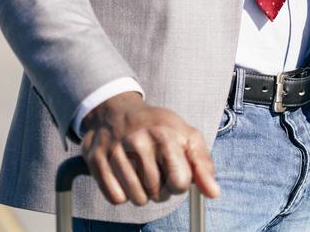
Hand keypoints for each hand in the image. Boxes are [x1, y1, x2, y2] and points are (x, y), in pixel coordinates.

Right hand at [80, 92, 220, 205]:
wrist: (116, 110)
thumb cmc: (157, 127)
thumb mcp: (186, 136)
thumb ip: (202, 165)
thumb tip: (214, 193)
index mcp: (166, 134)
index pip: (180, 183)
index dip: (179, 184)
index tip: (174, 172)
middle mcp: (139, 141)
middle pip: (157, 194)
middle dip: (159, 189)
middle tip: (154, 170)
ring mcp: (115, 151)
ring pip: (136, 199)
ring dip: (141, 193)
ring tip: (140, 172)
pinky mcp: (96, 160)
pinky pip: (115, 198)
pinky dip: (121, 193)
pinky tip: (123, 175)